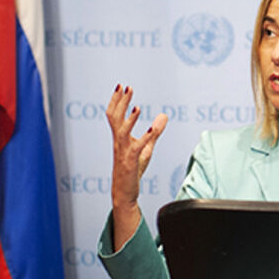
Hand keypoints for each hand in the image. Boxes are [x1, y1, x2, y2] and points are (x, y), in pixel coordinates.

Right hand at [107, 85, 166, 248]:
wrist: (124, 192)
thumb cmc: (133, 170)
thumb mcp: (146, 148)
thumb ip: (154, 132)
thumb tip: (164, 115)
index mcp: (119, 138)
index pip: (114, 115)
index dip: (116, 100)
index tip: (121, 86)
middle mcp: (118, 143)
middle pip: (115, 119)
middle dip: (120, 103)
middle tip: (126, 87)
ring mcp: (122, 153)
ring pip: (122, 133)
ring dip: (130, 120)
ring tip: (137, 106)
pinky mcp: (130, 164)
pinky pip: (136, 149)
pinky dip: (144, 139)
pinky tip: (152, 130)